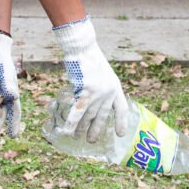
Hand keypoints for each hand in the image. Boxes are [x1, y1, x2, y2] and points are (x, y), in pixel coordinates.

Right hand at [53, 17, 128, 141]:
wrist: (83, 48)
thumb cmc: (89, 57)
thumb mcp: (102, 72)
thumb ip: (101, 87)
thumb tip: (92, 102)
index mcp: (115, 86)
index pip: (121, 108)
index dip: (121, 122)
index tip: (120, 134)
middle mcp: (108, 92)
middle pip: (102, 115)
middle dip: (96, 129)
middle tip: (92, 140)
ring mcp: (97, 93)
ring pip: (89, 116)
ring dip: (82, 128)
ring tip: (77, 137)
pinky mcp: (85, 92)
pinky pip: (77, 111)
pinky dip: (72, 122)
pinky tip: (67, 131)